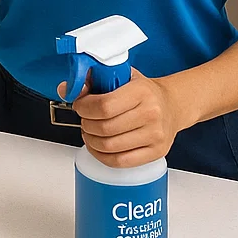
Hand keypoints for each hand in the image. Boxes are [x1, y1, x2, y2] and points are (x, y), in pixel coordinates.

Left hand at [72, 69, 187, 168]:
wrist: (173, 104)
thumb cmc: (144, 91)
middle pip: (104, 128)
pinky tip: (98, 146)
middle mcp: (151, 114)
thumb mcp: (121, 76)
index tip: (79, 105)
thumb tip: (65, 89)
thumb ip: (92, 79)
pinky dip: (102, 156)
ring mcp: (155, 136)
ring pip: (109, 146)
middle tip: (85, 119)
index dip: (84, 108)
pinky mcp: (156, 152)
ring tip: (90, 131)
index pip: (104, 106)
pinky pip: (120, 162)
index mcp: (142, 92)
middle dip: (86, 124)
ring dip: (91, 140)